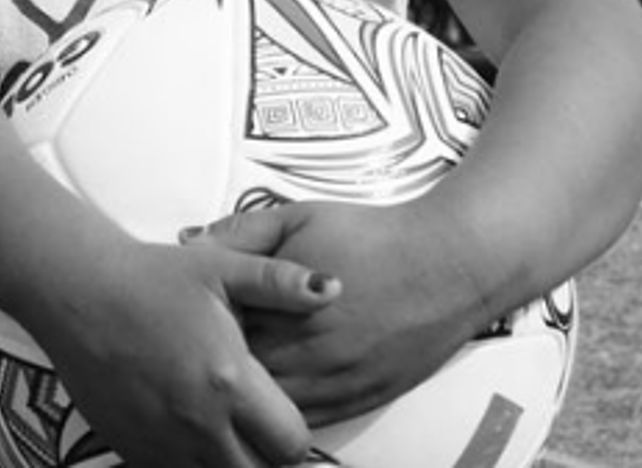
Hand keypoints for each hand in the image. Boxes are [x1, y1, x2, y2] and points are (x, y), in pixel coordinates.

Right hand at [13, 239, 340, 467]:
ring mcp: (159, 439)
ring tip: (221, 434)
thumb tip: (333, 288)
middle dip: (265, 458)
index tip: (281, 418)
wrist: (74, 289)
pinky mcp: (127, 444)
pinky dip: (186, 463)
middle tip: (256, 432)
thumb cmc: (150, 277)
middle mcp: (197, 421)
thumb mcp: (223, 269)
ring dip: (226, 463)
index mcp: (230, 382)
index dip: (293, 436)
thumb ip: (282, 283)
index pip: (290, 444)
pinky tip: (184, 435)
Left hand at [197, 199, 513, 424]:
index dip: (196, 332)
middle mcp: (308, 353)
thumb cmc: (375, 236)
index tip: (188, 323)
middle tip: (207, 355)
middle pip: (238, 382)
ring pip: (273, 411)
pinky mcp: (365, 398)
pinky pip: (313, 423)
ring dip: (250, 400)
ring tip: (235, 382)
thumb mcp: (299, 218)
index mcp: (282, 308)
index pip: (214, 337)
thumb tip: (188, 244)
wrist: (453, 262)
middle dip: (218, 371)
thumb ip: (240, 233)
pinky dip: (287, 416)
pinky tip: (274, 398)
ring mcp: (338, 382)